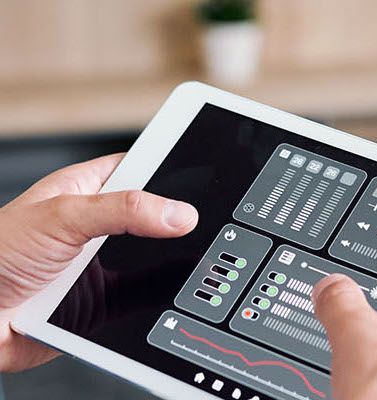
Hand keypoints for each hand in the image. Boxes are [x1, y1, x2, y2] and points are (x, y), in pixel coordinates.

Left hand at [0, 154, 197, 371]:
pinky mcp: (104, 300)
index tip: (202, 175)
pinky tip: (171, 289)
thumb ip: (121, 210)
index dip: (169, 169)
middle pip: (153, 216)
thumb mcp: (61, 217)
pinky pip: (143, 295)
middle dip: (175, 221)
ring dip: (168, 259)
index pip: (139, 169)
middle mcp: (97, 227)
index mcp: (85, 192)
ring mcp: (102, 264)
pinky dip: (159, 293)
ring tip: (193, 253)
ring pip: (151, 258)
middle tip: (202, 221)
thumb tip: (178, 213)